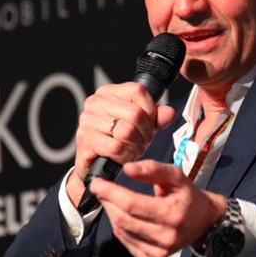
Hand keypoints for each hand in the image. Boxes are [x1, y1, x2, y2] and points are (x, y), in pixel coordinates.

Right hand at [68, 83, 175, 206]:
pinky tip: (122, 157)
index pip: (138, 91)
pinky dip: (125, 156)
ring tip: (133, 149)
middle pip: (135, 113)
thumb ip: (157, 117)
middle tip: (142, 142)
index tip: (149, 124)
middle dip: (145, 133)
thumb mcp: (141, 126)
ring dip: (136, 146)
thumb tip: (169, 112)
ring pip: (127, 131)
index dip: (150, 111)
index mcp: (109, 92)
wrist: (95, 165)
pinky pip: (116, 147)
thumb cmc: (117, 141)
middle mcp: (95, 102)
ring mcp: (88, 121)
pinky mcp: (86, 141)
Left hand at [88, 159, 225, 256]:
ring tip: (111, 200)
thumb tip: (127, 169)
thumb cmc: (189, 196)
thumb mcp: (176, 176)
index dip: (111, 193)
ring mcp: (159, 251)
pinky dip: (119, 227)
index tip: (97, 183)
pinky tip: (121, 216)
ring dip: (111, 213)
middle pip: (123, 219)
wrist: (205, 221)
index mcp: (173, 214)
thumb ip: (152, 169)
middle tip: (100, 189)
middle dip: (107, 202)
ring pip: (122, 231)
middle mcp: (166, 236)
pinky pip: (126, 242)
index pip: (132, 204)